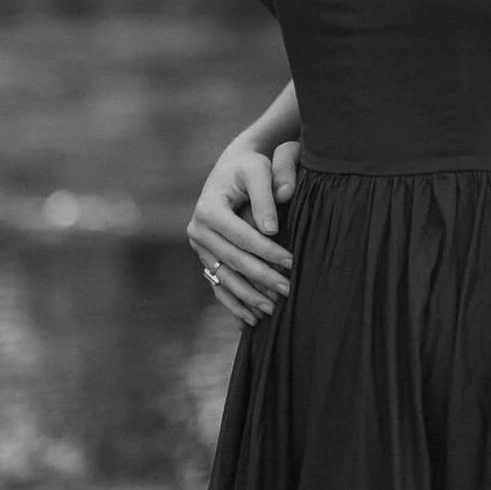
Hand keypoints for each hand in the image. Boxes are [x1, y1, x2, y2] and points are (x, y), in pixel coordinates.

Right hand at [186, 138, 299, 326]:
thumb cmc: (251, 169)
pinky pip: (218, 286)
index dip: (267, 251)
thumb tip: (270, 229)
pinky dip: (234, 304)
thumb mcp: (259, 170)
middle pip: (232, 261)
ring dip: (248, 297)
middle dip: (261, 278)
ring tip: (274, 311)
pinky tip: (253, 320)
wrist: (234, 172)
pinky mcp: (205, 259)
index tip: (292, 262)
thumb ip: (266, 194)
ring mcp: (199, 249)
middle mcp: (197, 230)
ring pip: (224, 278)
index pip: (241, 236)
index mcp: (208, 208)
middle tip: (289, 290)